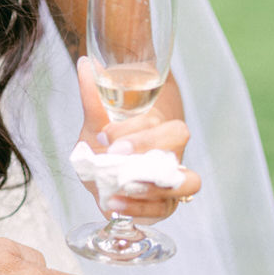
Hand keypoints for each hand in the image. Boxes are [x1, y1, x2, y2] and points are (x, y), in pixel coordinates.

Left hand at [75, 57, 200, 220]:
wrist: (106, 176)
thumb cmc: (108, 143)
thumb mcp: (97, 121)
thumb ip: (93, 96)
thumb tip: (86, 64)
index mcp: (160, 126)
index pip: (162, 122)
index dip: (137, 129)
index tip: (105, 135)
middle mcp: (172, 151)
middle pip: (180, 140)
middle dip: (148, 145)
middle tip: (115, 154)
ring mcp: (173, 181)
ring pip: (188, 181)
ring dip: (154, 184)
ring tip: (123, 185)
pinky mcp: (164, 206)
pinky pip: (164, 210)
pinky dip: (140, 209)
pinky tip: (115, 203)